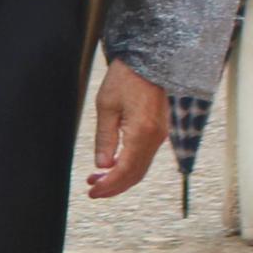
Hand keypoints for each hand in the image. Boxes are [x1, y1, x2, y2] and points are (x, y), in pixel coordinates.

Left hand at [87, 61, 169, 199]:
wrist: (149, 62)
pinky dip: (130, 166)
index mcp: (142, 133)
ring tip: (98, 180)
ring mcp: (161, 136)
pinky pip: (145, 157)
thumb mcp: (106, 107)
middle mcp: (156, 138)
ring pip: (142, 167)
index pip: (125, 170)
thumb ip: (105, 138)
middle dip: (114, 186)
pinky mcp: (160, 132)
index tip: (92, 191)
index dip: (109, 185)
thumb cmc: (126, 79)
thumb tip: (103, 165)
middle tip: (93, 190)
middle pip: (136, 173)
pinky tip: (114, 166)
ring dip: (121, 178)